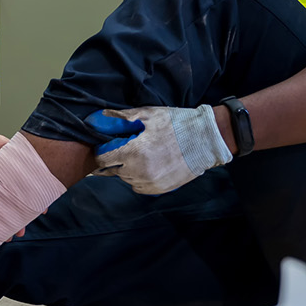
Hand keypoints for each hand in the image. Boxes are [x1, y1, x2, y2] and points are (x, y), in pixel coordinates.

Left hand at [86, 105, 232, 194]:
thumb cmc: (176, 124)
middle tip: (127, 148)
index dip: (101, 151)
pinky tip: (149, 165)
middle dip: (116, 159)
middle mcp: (139, 171)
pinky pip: (138, 186)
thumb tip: (100, 117)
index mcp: (133, 152)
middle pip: (113, 170)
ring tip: (142, 155)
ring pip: (126, 179)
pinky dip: (139, 178)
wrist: (205, 140)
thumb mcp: (148, 115)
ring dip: (127, 169)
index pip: (102, 159)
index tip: (106, 146)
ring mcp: (149, 182)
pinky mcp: (159, 189)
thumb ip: (121, 118)